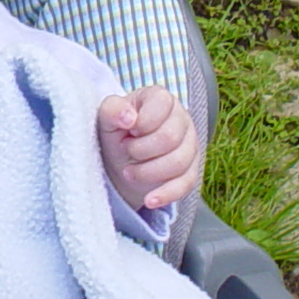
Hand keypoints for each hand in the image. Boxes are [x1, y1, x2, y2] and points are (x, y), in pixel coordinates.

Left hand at [95, 86, 200, 211]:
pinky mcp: (191, 170)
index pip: (161, 105)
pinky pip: (186, 184)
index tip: (127, 131)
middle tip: (126, 151)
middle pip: (170, 137)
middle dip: (141, 150)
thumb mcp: (106, 118)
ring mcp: (190, 145)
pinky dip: (166, 194)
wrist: (120, 160)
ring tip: (129, 172)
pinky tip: (149, 200)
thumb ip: (112, 109)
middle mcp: (181, 118)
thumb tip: (128, 117)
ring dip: (148, 172)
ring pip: (179, 162)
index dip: (140, 123)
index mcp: (160, 98)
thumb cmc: (116, 132)